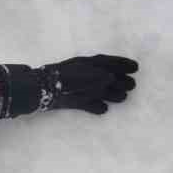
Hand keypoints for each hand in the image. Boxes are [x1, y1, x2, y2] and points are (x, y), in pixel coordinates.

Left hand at [0, 55, 138, 117]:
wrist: (37, 90)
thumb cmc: (60, 79)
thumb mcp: (81, 73)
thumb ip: (95, 76)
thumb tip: (110, 79)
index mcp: (84, 64)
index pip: (107, 61)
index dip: (121, 63)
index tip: (136, 67)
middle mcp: (82, 75)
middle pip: (104, 76)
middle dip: (119, 79)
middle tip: (133, 85)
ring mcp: (76, 88)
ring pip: (97, 90)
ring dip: (111, 94)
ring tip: (124, 98)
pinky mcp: (69, 101)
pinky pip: (84, 104)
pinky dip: (94, 107)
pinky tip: (103, 110)